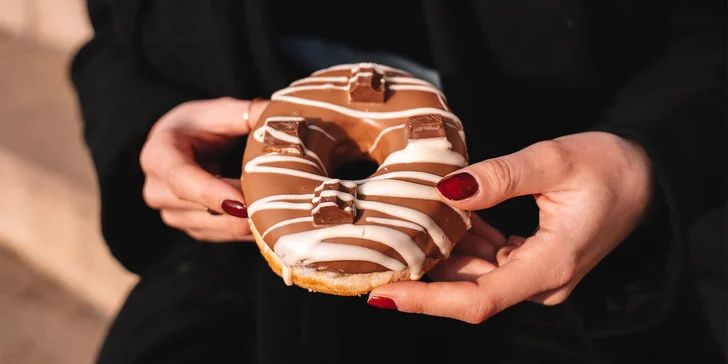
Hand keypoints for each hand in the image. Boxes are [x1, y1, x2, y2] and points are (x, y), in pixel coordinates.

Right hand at [140, 97, 268, 241]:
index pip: (182, 180)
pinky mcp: (193, 229)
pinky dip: (250, 229)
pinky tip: (272, 215)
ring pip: (219, 228)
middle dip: (244, 207)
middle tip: (282, 198)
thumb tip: (287, 122)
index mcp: (158, 156)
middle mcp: (157, 191)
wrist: (182, 143)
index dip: (213, 193)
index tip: (244, 203)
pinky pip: (227, 236)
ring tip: (282, 204)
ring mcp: (173, 215)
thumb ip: (251, 114)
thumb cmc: (202, 125)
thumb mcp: (222, 112)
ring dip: (251, 220)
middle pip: (203, 210)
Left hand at [367, 132, 653, 323]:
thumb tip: (446, 190)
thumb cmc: (610, 166)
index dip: (426, 301)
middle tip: (382, 243)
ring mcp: (538, 275)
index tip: (382, 294)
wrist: (647, 174)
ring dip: (443, 251)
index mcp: (550, 266)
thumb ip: (500, 177)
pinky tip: (447, 215)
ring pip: (475, 274)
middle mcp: (542, 282)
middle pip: (468, 289)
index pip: (477, 300)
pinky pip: (487, 260)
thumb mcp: (554, 160)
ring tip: (408, 221)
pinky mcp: (534, 262)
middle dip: (423, 270)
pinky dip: (464, 241)